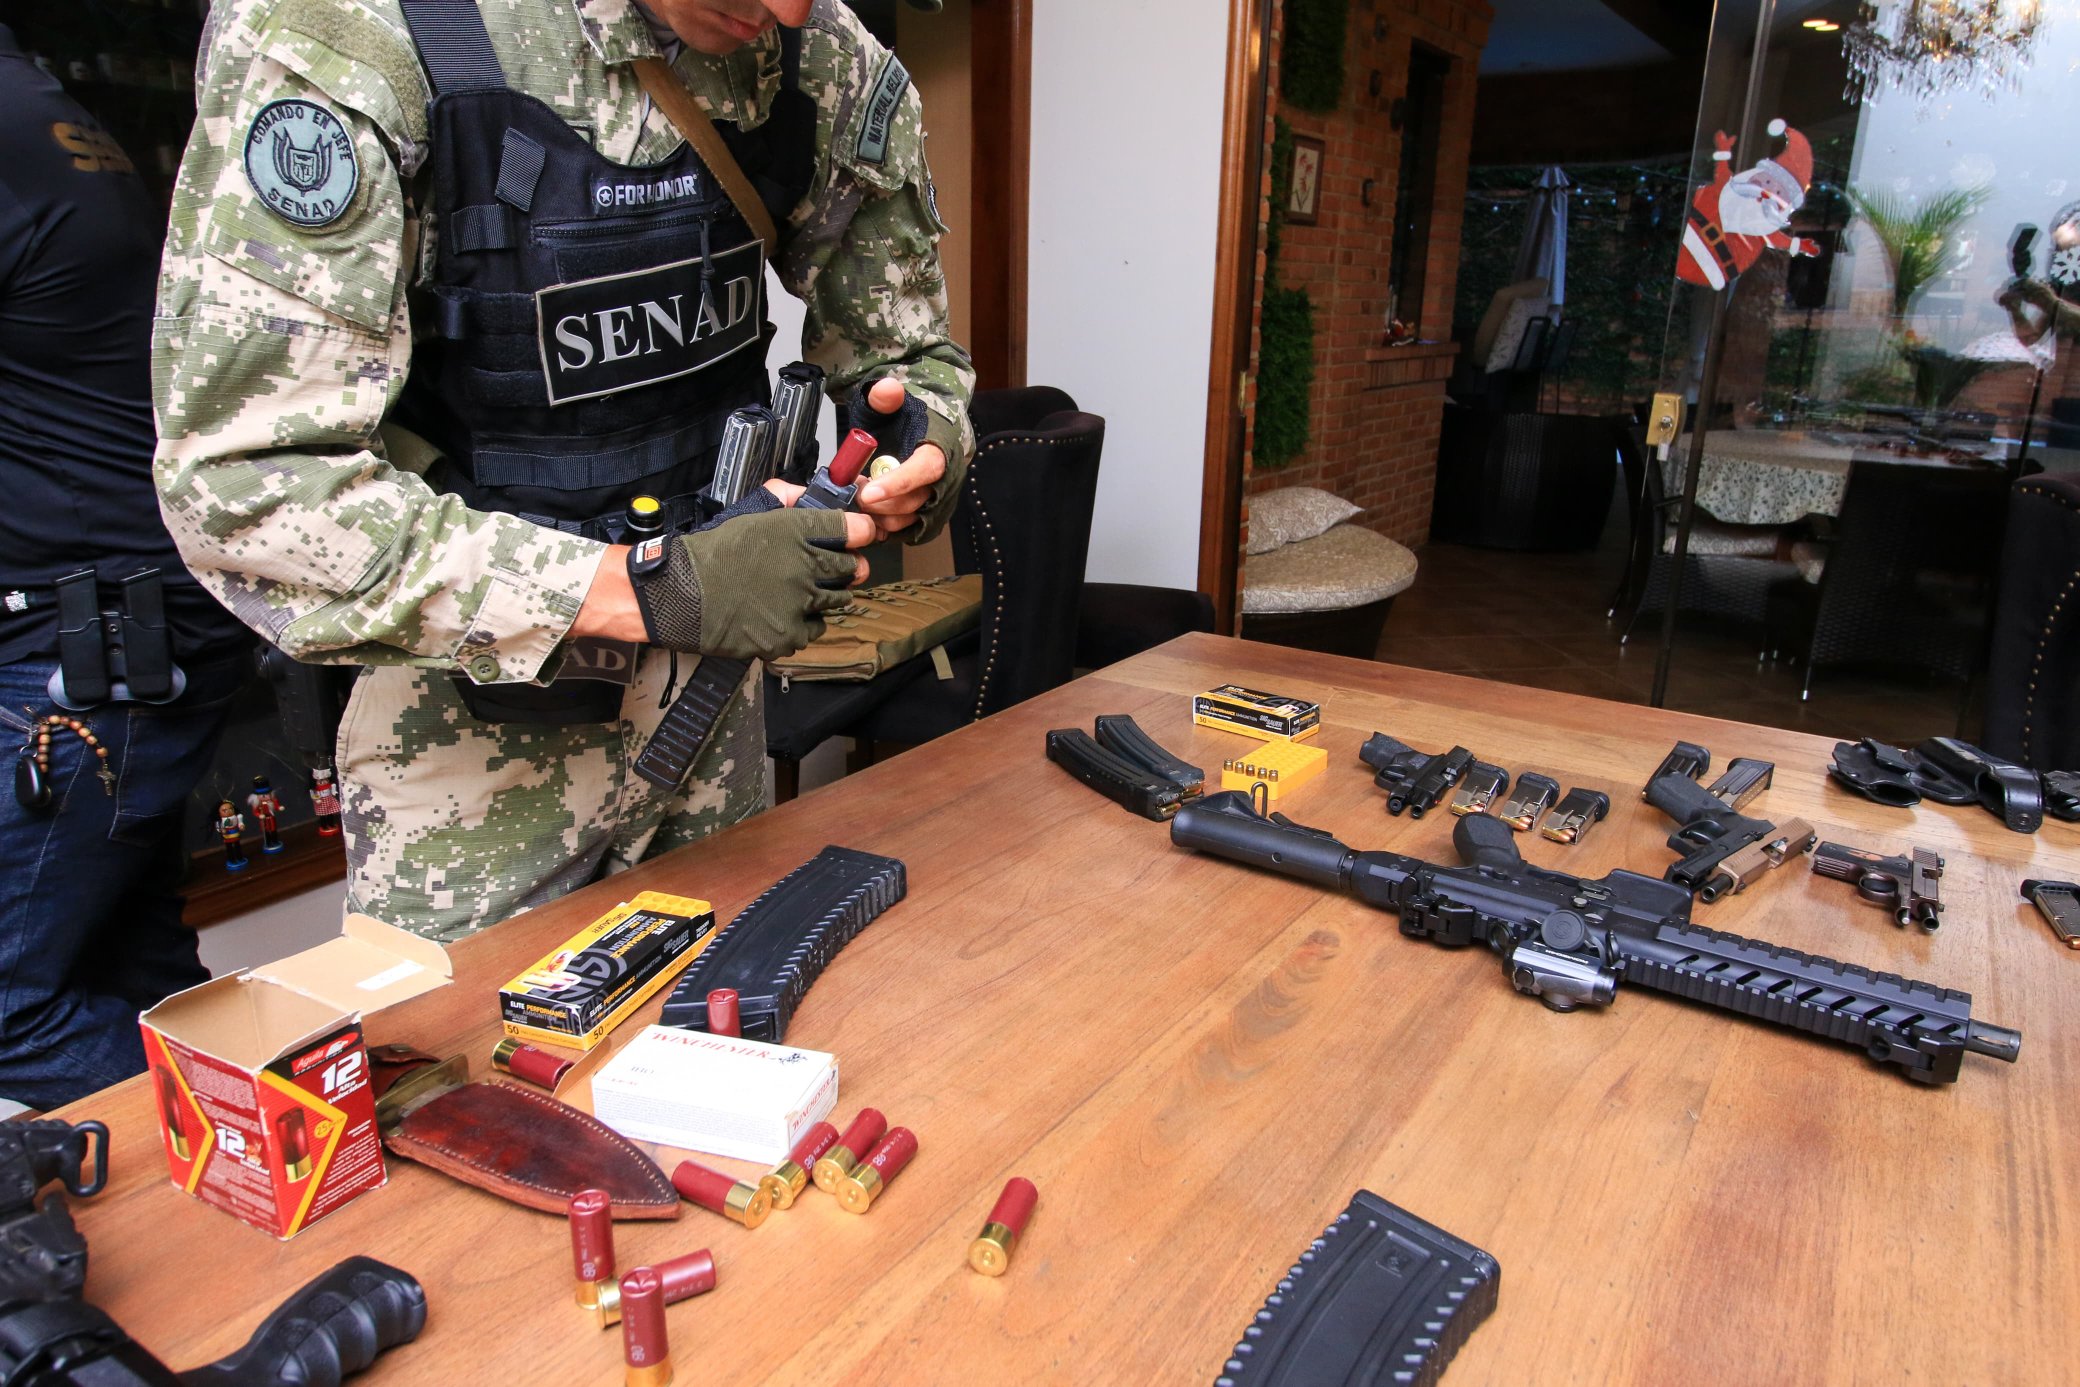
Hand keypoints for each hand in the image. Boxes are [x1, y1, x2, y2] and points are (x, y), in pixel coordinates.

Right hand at [573, 507, 875, 656]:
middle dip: (846, 566)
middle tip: (830, 568)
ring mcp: (798, 604)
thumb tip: (811, 495)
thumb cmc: (712, 552)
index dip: (859, 531)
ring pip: (838, 599)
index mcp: (795, 531)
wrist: (681, 594)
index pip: (854, 528)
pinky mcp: (789, 635)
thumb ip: (785, 499)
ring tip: (802, 591)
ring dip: (826, 594)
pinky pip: (815, 628)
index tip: (856, 534)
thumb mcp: (749, 513)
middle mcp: (804, 567)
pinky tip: (785, 613)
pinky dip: (805, 622)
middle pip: (853, 568)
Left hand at [851, 377, 946, 534]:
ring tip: (859, 501)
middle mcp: (945, 480)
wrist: (923, 430)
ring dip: (880, 516)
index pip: (924, 470)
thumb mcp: (893, 402)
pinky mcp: (928, 516)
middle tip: (853, 493)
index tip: (867, 492)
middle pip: (914, 502)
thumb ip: (886, 396)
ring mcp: (938, 501)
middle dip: (880, 503)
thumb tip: (886, 389)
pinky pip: (908, 531)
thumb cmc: (908, 419)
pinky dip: (886, 527)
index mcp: (939, 450)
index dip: (897, 483)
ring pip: (910, 520)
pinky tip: (868, 515)